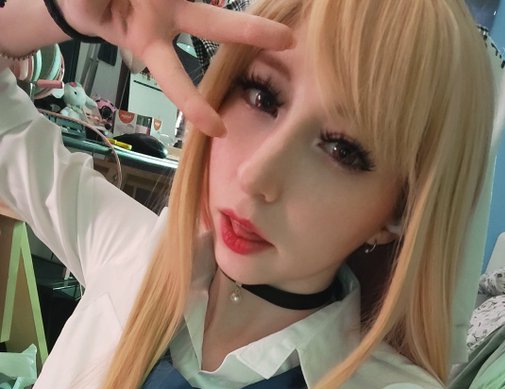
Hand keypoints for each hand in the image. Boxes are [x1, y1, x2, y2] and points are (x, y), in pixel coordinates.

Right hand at [57, 0, 292, 135]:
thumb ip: (91, 3)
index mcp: (150, 42)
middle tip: (289, 39)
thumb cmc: (89, 6)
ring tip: (273, 31)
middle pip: (212, 24)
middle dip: (248, 31)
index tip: (218, 130)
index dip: (193, 104)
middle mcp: (169, 18)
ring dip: (237, 13)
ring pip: (209, 1)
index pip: (174, 78)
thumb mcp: (86, 8)